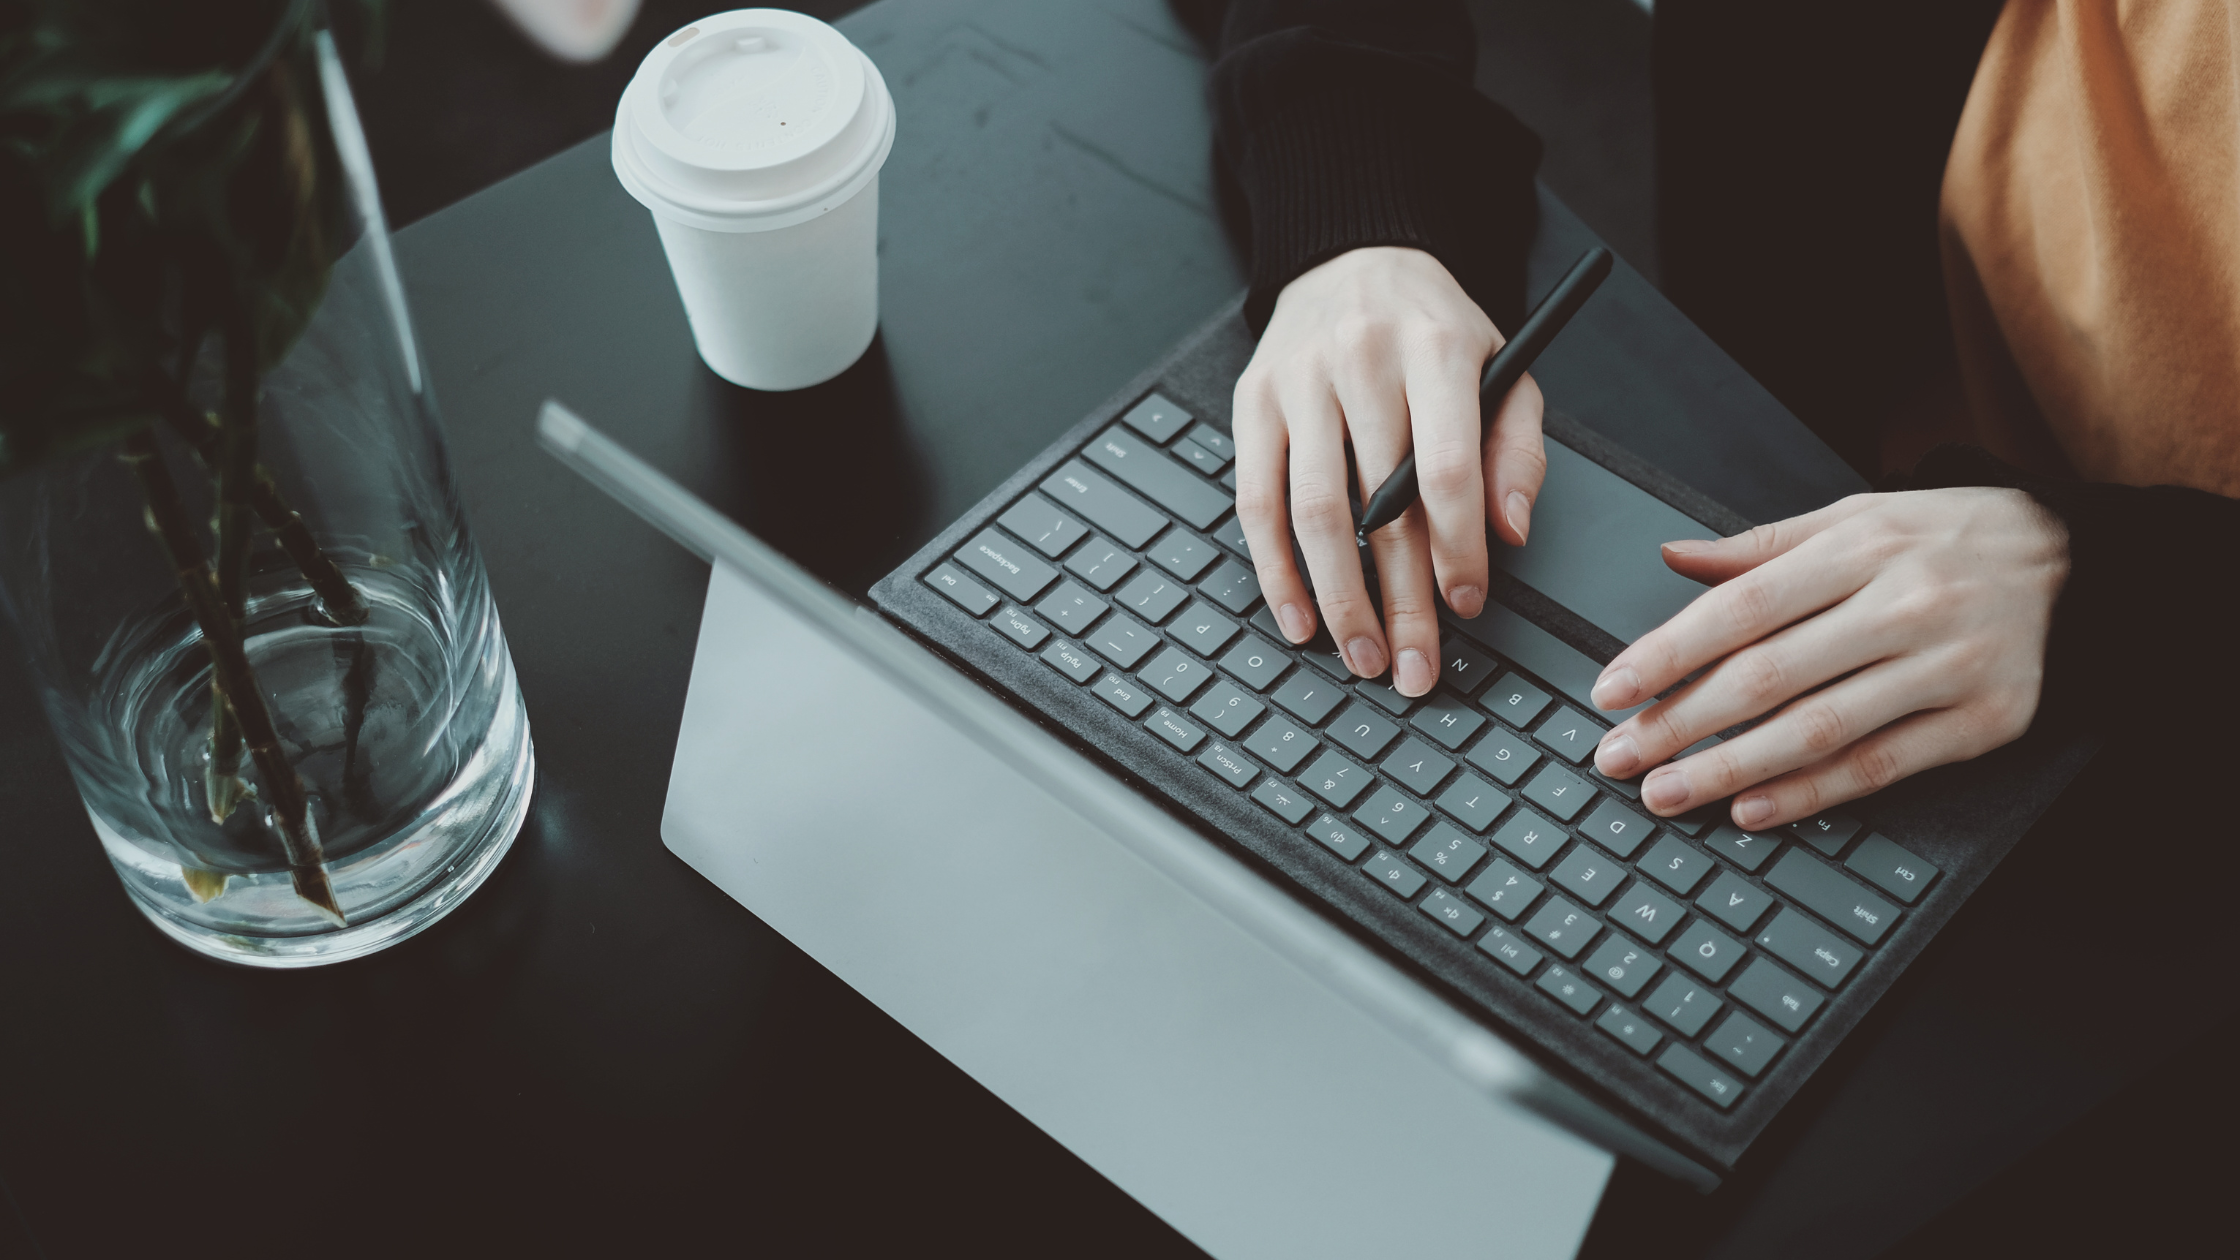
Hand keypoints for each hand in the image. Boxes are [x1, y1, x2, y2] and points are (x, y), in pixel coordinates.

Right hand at [1232, 247, 1545, 695]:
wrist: (1352, 256)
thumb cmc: (1433, 330)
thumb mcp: (1504, 368)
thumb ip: (1516, 451)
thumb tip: (1508, 533)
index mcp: (1435, 349)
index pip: (1444, 469)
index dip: (1457, 549)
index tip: (1467, 605)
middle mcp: (1361, 361)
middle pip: (1379, 507)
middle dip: (1400, 600)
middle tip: (1414, 666)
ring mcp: (1298, 383)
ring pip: (1313, 512)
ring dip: (1338, 598)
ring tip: (1361, 655)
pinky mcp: (1251, 402)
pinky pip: (1255, 502)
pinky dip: (1275, 570)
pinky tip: (1298, 617)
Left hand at [1588, 488, 2067, 827]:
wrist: (2070, 559)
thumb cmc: (1942, 539)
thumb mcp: (1852, 518)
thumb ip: (1759, 547)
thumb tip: (1671, 557)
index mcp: (1859, 549)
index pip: (1740, 609)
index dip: (1668, 654)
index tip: (1611, 691)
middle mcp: (1902, 606)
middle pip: (1769, 676)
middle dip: (1681, 723)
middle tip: (1619, 758)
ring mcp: (1946, 667)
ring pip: (1819, 730)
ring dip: (1731, 770)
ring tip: (1668, 794)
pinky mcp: (1982, 721)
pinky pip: (1881, 766)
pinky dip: (1812, 794)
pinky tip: (1753, 810)